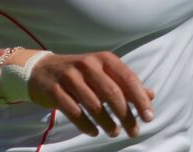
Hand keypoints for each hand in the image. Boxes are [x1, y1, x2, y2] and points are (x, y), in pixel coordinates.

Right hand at [27, 50, 154, 138]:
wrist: (42, 70)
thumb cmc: (81, 73)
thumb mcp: (104, 72)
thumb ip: (126, 84)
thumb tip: (150, 95)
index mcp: (105, 59)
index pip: (128, 79)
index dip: (140, 99)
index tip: (149, 117)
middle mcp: (89, 65)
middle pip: (113, 93)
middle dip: (126, 115)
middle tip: (134, 131)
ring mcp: (70, 77)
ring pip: (94, 104)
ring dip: (107, 122)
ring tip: (115, 132)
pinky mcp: (55, 91)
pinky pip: (74, 112)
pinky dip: (86, 125)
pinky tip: (94, 132)